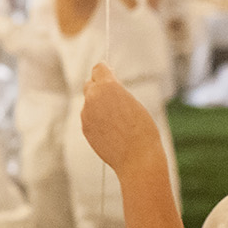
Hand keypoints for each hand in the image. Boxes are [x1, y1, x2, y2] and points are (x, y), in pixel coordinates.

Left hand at [81, 63, 163, 177]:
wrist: (137, 158)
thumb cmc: (143, 130)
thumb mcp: (133, 102)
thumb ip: (116, 93)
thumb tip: (106, 88)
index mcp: (108, 87)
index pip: (98, 68)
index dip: (105, 71)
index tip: (109, 73)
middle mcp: (93, 97)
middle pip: (90, 84)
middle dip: (99, 87)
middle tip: (113, 96)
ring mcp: (86, 113)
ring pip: (89, 103)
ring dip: (98, 106)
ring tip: (117, 120)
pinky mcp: (84, 127)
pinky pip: (89, 117)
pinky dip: (97, 120)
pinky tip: (111, 130)